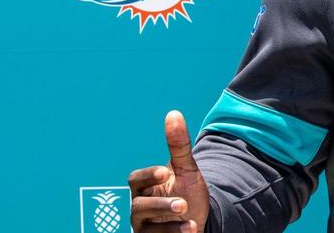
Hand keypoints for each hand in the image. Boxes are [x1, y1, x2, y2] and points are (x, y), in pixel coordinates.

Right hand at [128, 111, 210, 232]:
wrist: (198, 217)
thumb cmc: (186, 191)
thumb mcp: (186, 169)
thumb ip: (179, 145)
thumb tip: (173, 113)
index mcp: (144, 187)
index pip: (136, 179)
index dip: (147, 176)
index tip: (164, 172)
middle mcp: (139, 207)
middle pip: (140, 206)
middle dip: (161, 205)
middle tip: (182, 203)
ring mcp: (144, 226)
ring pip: (146, 228)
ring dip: (168, 227)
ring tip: (191, 224)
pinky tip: (192, 230)